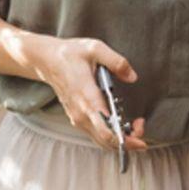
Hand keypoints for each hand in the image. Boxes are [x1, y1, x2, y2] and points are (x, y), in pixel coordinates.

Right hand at [28, 36, 147, 151]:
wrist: (47, 60)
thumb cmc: (70, 54)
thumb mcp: (95, 48)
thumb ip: (116, 62)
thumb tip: (132, 77)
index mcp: (87, 98)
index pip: (105, 129)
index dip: (125, 139)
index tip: (141, 137)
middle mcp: (81, 113)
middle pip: (106, 140)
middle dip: (128, 141)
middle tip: (141, 126)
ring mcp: (78, 117)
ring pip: (101, 140)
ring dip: (120, 138)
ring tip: (135, 126)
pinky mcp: (77, 117)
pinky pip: (96, 134)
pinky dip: (111, 134)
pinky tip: (122, 124)